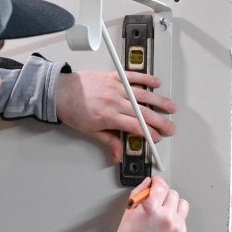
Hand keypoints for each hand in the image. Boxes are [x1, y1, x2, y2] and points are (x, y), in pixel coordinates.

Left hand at [56, 71, 175, 161]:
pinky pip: (134, 77)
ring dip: (159, 101)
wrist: (59, 91)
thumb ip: (108, 141)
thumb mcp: (90, 131)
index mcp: (108, 117)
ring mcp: (115, 87)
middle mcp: (114, 101)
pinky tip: (157, 83)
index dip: (150, 134)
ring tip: (172, 107)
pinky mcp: (113, 76)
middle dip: (160, 122)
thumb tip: (119, 155)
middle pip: (143, 113)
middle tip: (171, 128)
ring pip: (143, 95)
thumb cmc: (72, 110)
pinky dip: (146, 79)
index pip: (136, 127)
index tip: (157, 138)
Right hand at [111, 176, 188, 231]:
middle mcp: (166, 216)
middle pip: (172, 193)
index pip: (160, 185)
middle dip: (163, 195)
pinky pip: (183, 219)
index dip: (157, 182)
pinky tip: (165, 225)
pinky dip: (176, 219)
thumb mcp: (127, 215)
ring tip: (164, 212)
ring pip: (182, 204)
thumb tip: (147, 183)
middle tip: (156, 201)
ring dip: (173, 205)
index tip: (155, 183)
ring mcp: (176, 227)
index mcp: (150, 208)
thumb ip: (138, 195)